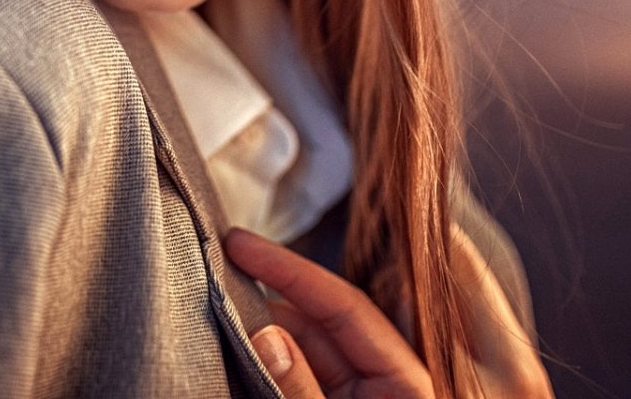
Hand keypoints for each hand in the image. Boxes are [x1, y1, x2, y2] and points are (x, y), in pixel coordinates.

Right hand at [224, 226, 431, 398]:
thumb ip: (301, 390)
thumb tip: (266, 337)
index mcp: (410, 384)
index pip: (348, 306)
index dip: (291, 269)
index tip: (242, 245)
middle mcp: (389, 385)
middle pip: (324, 325)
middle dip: (271, 303)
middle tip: (220, 284)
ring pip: (308, 352)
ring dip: (265, 338)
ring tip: (221, 321)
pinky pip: (303, 379)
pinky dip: (270, 367)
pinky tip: (239, 356)